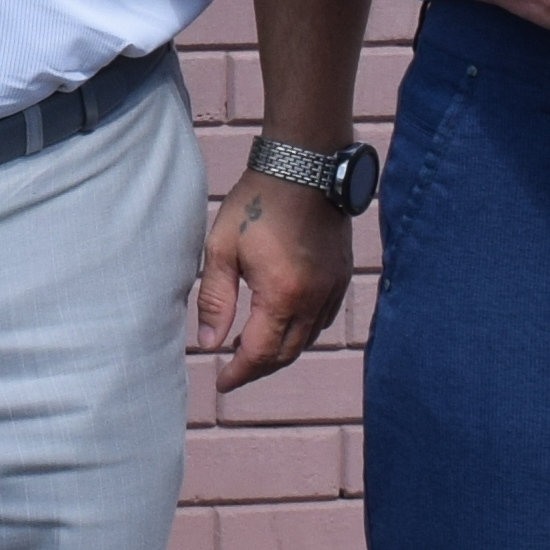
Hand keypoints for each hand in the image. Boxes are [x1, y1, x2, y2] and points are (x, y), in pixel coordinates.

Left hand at [185, 174, 354, 389]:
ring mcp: (333, 288)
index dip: (238, 373)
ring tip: (251, 348)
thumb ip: (215, 300)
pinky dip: (301, 332)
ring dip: (280, 352)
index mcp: (282, 294)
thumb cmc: (258, 202)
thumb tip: (208, 344)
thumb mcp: (222, 248)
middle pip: (286, 354)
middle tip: (232, 370)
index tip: (221, 383)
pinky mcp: (341, 277)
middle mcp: (314, 298)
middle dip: (258, 368)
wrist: (305, 166)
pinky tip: (281, 324)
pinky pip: (323, 320)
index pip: (260, 353)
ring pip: (307, 339)